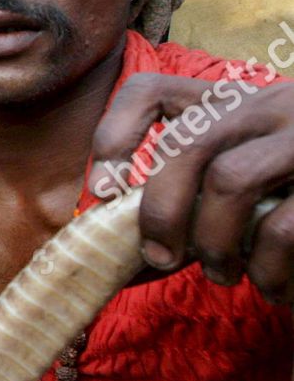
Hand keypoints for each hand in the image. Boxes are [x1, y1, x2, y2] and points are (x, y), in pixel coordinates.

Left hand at [88, 73, 293, 302]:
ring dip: (213, 243)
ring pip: (230, 180)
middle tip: (161, 259)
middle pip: (187, 144)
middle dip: (160, 211)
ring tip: (225, 276)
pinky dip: (268, 269)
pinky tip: (277, 290)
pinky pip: (285, 225)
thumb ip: (193, 208)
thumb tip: (115, 261)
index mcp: (237, 103)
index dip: (114, 135)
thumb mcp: (251, 188)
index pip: (153, 90)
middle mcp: (272, 104)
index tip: (104, 190)